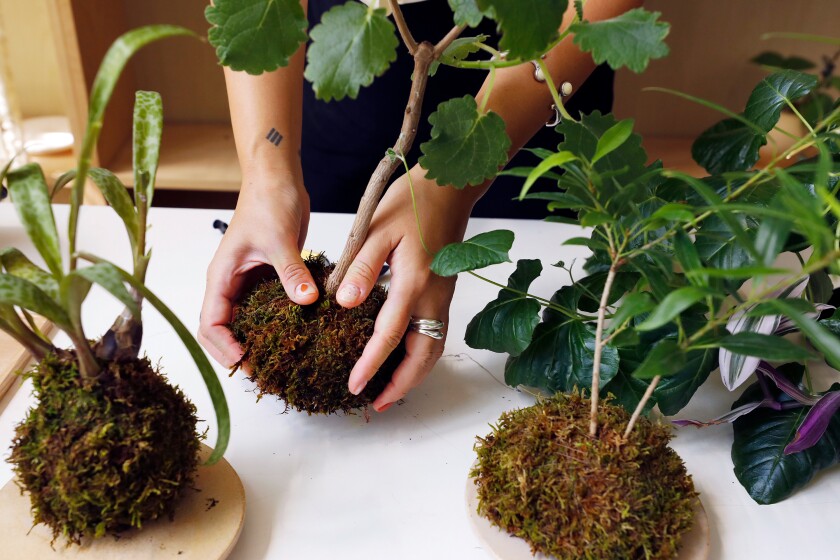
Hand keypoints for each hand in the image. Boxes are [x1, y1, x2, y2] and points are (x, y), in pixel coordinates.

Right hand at [199, 170, 317, 366]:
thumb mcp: (279, 238)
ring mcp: (251, 283)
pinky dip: (279, 324)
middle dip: (239, 353)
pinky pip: (269, 308)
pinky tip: (298, 336)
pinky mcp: (270, 278)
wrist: (279, 179)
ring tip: (280, 362)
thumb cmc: (267, 201)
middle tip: (265, 372)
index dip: (224, 347)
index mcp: (222, 276)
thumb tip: (305, 299)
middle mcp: (232, 284)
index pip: (211, 323)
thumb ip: (291, 271)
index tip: (246, 360)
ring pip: (247, 322)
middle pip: (225, 330)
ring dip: (259, 341)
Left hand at [335, 167, 473, 411]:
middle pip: (423, 355)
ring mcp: (443, 296)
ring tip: (391, 390)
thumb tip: (344, 303)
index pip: (389, 336)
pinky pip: (436, 333)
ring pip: (434, 348)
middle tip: (377, 403)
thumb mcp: (376, 229)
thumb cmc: (410, 202)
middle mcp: (433, 297)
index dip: (370, 365)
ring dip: (415, 373)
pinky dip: (422, 355)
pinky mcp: (444, 291)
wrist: (449, 188)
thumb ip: (360, 268)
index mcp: (413, 283)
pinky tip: (404, 357)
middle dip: (402, 384)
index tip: (354, 386)